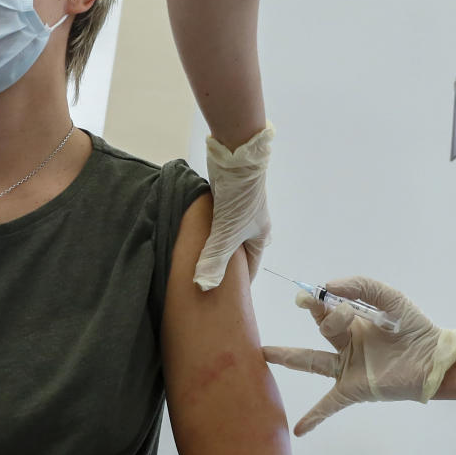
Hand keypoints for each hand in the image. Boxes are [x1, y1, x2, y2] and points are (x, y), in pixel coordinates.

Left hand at [192, 122, 273, 290]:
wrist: (237, 158)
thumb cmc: (239, 200)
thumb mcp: (226, 235)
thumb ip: (215, 260)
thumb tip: (203, 287)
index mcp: (260, 236)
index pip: (249, 267)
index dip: (237, 282)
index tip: (223, 296)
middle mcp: (253, 225)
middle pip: (238, 252)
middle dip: (224, 265)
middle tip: (206, 278)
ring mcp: (240, 211)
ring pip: (227, 236)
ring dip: (214, 245)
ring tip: (197, 259)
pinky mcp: (227, 199)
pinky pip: (217, 221)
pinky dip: (208, 230)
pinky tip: (195, 234)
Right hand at [263, 276, 455, 435]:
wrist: (436, 359)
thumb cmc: (415, 328)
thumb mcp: (390, 298)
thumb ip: (361, 287)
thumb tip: (329, 286)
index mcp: (354, 323)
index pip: (328, 309)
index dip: (320, 299)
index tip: (318, 292)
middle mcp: (347, 345)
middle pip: (321, 329)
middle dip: (311, 313)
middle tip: (301, 301)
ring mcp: (348, 368)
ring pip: (313, 361)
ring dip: (289, 357)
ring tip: (265, 353)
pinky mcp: (355, 388)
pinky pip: (330, 403)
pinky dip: (314, 416)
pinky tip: (299, 429)